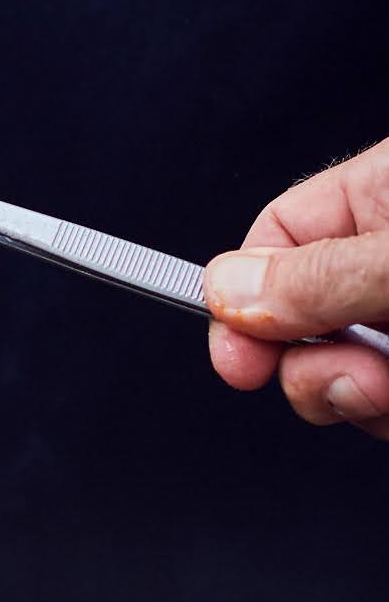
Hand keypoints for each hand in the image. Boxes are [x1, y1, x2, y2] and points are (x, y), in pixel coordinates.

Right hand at [204, 137, 388, 438]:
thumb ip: (323, 274)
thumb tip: (228, 289)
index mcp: (384, 193)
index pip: (278, 233)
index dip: (243, 298)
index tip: (237, 361)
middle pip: (300, 320)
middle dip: (313, 367)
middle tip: (356, 380)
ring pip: (345, 376)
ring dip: (361, 402)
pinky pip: (383, 408)